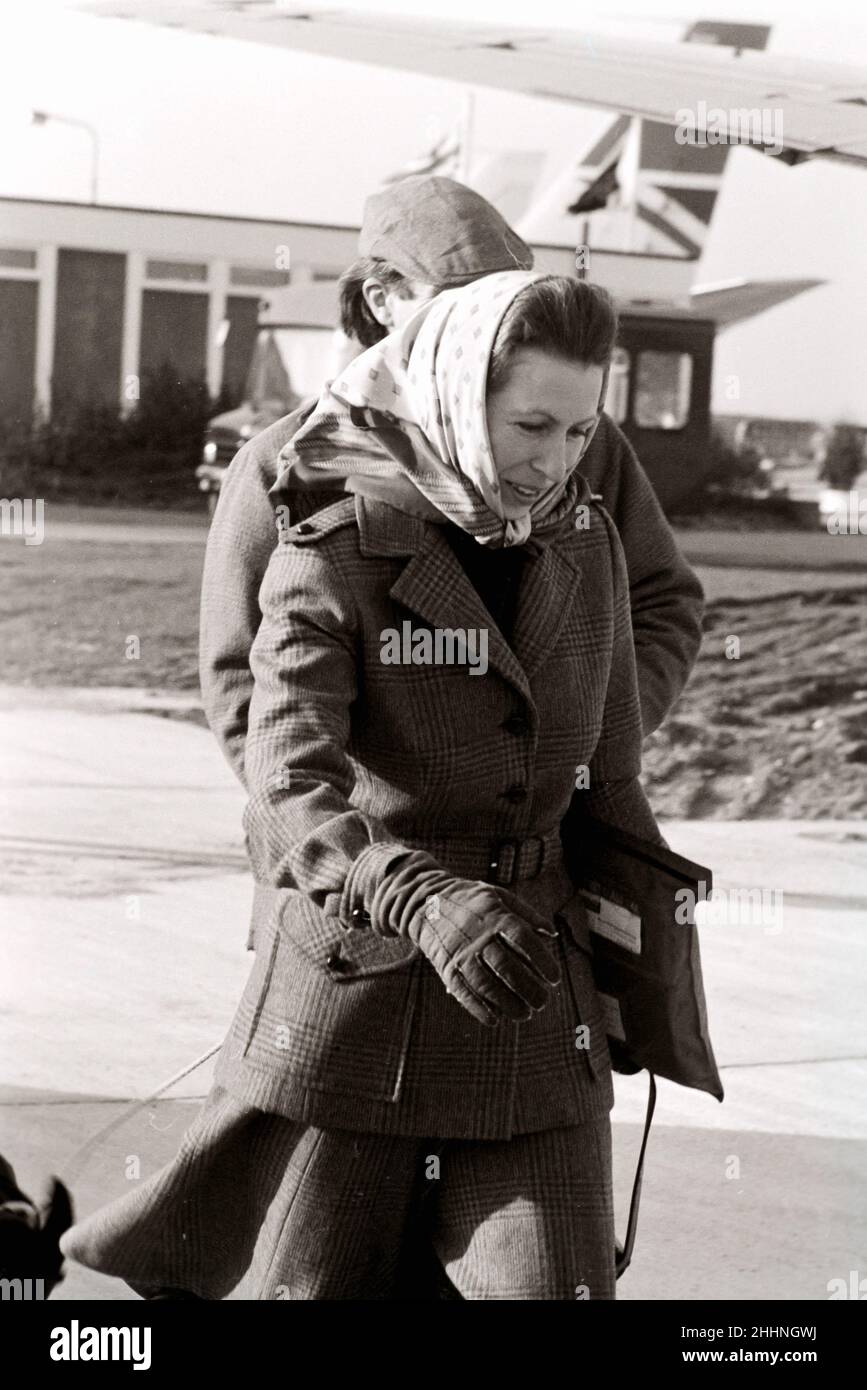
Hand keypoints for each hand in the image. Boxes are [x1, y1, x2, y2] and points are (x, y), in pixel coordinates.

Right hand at [368, 853, 560, 1024]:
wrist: (425, 901)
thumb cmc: (470, 900)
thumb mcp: (499, 896)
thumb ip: (527, 913)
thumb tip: (552, 933)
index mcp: (495, 916)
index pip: (524, 940)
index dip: (542, 961)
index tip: (555, 979)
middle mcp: (478, 935)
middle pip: (507, 967)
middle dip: (529, 989)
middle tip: (542, 1002)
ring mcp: (461, 952)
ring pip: (486, 984)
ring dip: (507, 1004)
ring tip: (525, 1014)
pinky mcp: (445, 966)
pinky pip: (463, 991)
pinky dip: (478, 1008)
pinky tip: (494, 1020)